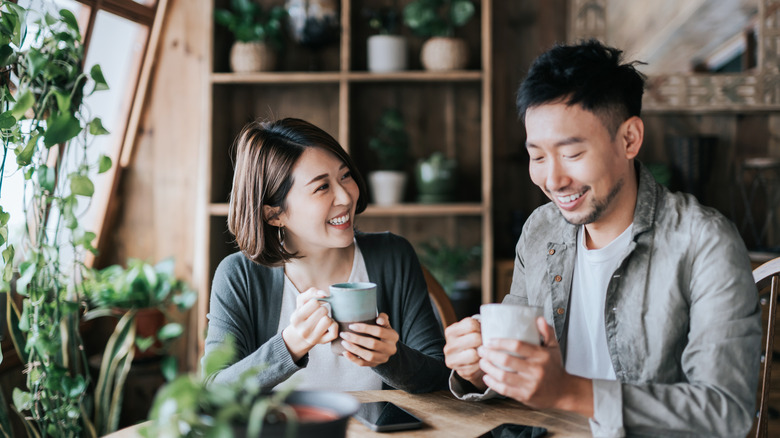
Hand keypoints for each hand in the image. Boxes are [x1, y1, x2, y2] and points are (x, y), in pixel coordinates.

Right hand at [282, 288, 337, 361]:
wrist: (299, 336)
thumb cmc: (302, 315)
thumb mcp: (301, 302)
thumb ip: (311, 292)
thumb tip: (324, 294)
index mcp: (296, 318)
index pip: (315, 303)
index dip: (316, 302)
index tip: (313, 307)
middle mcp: (303, 330)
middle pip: (323, 311)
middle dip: (322, 309)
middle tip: (317, 314)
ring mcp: (313, 338)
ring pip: (328, 320)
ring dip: (328, 317)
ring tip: (322, 319)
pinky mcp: (323, 342)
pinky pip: (334, 331)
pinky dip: (334, 325)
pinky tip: (328, 326)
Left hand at [340, 312, 398, 366]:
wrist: (385, 347)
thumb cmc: (382, 331)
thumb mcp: (385, 324)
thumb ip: (383, 318)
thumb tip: (378, 320)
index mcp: (393, 336)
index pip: (379, 331)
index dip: (365, 328)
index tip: (351, 326)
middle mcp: (390, 349)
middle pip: (373, 344)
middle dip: (356, 339)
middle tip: (344, 334)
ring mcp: (383, 358)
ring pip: (368, 356)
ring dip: (354, 349)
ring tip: (343, 342)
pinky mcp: (375, 364)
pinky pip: (363, 364)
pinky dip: (353, 359)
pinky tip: (345, 353)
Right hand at [443, 317, 486, 390]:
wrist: (469, 361)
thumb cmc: (473, 342)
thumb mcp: (472, 330)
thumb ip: (478, 325)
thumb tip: (491, 327)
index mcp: (450, 332)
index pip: (471, 325)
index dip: (480, 328)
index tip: (480, 332)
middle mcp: (449, 346)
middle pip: (475, 338)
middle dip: (483, 341)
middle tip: (483, 343)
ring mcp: (453, 360)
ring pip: (475, 354)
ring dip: (482, 353)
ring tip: (481, 352)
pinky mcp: (461, 372)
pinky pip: (477, 366)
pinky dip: (482, 364)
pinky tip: (479, 361)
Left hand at [478, 317, 593, 416]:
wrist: (564, 392)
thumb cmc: (555, 367)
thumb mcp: (554, 348)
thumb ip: (547, 332)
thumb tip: (538, 318)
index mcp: (541, 356)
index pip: (517, 345)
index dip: (500, 342)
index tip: (489, 341)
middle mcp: (536, 370)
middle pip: (506, 360)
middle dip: (489, 354)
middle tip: (481, 350)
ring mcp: (530, 385)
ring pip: (503, 376)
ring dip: (488, 368)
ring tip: (482, 362)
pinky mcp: (525, 396)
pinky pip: (505, 390)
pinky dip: (493, 383)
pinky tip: (486, 377)